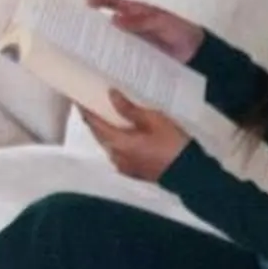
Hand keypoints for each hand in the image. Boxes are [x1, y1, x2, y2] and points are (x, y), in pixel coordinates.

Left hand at [79, 97, 193, 183]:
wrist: (190, 173)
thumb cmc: (173, 144)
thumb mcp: (154, 120)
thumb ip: (130, 109)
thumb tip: (111, 95)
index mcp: (118, 143)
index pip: (94, 123)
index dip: (84, 110)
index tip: (77, 98)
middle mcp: (116, 156)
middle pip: (98, 134)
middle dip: (93, 119)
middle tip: (91, 103)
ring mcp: (123, 166)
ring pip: (108, 144)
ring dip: (105, 130)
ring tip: (106, 114)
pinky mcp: (133, 171)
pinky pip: (118, 152)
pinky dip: (116, 140)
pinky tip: (123, 132)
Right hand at [93, 0, 202, 63]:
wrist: (196, 53)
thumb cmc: (180, 30)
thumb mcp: (162, 22)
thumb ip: (141, 21)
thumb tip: (114, 19)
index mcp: (137, 12)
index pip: (115, 3)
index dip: (100, 1)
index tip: (86, 4)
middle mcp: (132, 27)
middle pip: (108, 24)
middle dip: (94, 26)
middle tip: (78, 32)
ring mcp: (134, 43)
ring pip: (113, 42)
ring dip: (101, 46)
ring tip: (86, 52)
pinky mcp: (138, 58)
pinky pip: (122, 57)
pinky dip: (113, 61)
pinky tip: (104, 67)